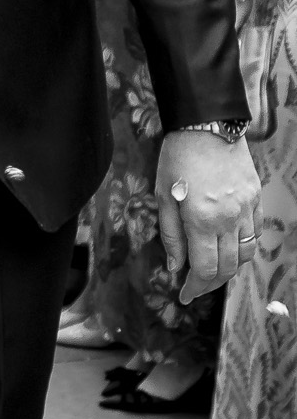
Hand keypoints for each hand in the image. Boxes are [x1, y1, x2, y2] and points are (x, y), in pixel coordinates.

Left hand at [157, 129, 261, 305]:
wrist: (207, 123)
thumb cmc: (177, 157)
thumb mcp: (163, 196)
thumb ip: (170, 235)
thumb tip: (175, 267)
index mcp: (202, 220)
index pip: (204, 270)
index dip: (195, 288)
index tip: (184, 295)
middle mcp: (229, 219)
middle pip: (227, 268)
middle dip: (210, 284)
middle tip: (195, 287)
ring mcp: (246, 209)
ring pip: (245, 254)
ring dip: (229, 268)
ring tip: (212, 270)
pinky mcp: (255, 198)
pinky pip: (254, 233)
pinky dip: (242, 247)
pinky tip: (228, 247)